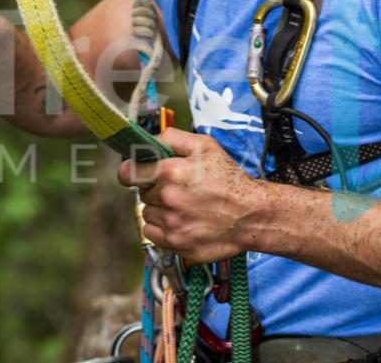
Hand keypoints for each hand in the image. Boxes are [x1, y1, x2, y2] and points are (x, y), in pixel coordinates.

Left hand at [117, 128, 262, 262]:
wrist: (252, 215)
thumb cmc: (230, 180)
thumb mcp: (206, 146)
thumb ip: (173, 138)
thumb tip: (150, 141)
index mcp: (171, 172)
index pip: (128, 172)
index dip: (130, 171)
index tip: (135, 174)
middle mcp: (167, 198)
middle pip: (142, 192)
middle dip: (155, 189)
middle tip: (178, 188)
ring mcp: (171, 223)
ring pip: (148, 213)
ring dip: (159, 209)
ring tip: (184, 206)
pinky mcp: (176, 243)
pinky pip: (151, 233)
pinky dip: (161, 228)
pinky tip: (180, 221)